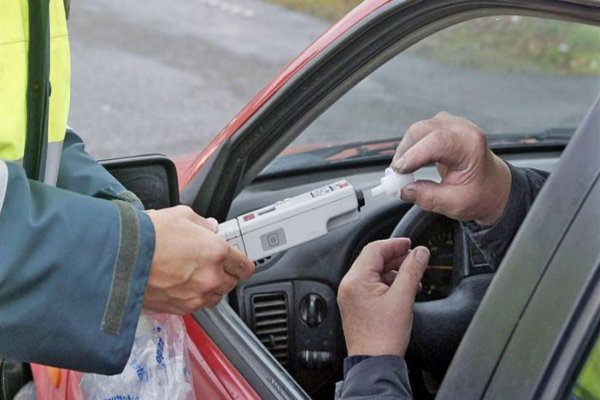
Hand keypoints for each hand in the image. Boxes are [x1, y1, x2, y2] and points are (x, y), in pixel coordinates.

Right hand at [144, 206, 254, 313]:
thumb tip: (210, 227)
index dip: (243, 263)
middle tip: (212, 264)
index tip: (239, 262)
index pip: (245, 265)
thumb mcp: (181, 215)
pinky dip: (193, 298)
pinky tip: (181, 285)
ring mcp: (195, 296)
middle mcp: (210, 277)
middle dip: (226, 273)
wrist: (119, 259)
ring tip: (196, 276)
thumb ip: (202, 223)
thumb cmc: (147, 236)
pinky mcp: (179, 309)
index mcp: (216, 252)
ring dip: (211, 288)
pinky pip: (196, 306)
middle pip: (232, 283)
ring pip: (215, 297)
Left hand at [337, 239, 428, 356]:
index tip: (410, 244)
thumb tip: (420, 253)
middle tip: (415, 259)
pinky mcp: (357, 305)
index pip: (374, 249)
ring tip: (413, 278)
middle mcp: (350, 285)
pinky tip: (403, 290)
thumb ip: (412, 270)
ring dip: (394, 272)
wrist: (374, 363)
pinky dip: (388, 284)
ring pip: (374, 273)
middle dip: (396, 258)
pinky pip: (372, 286)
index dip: (395, 244)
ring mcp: (351, 296)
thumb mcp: (403, 298)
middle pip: (373, 260)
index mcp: (356, 280)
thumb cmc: (383, 336)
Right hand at [392, 112, 511, 225]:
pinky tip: (410, 163)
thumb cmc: (481, 194)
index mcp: (471, 146)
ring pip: (417, 130)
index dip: (413, 155)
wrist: (494, 187)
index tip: (398, 172)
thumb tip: (403, 190)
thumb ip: (428, 197)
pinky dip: (411, 147)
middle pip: (422, 130)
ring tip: (403, 172)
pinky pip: (419, 132)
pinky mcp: (443, 127)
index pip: (437, 142)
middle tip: (396, 176)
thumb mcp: (456, 204)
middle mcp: (462, 129)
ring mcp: (452, 125)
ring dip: (406, 150)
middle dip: (404, 152)